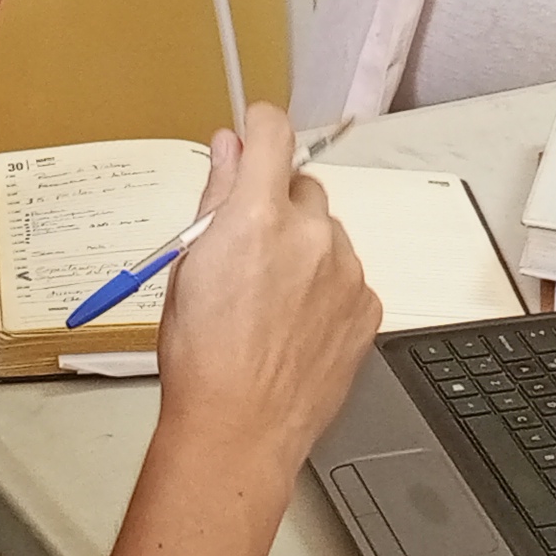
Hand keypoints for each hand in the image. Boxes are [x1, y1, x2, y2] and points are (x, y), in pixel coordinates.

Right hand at [155, 105, 383, 468]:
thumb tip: (228, 149)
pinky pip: (347, 276)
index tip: (254, 131)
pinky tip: (294, 322)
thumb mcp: (188, 266)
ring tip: (269, 300)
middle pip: (303, 188)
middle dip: (278, 204)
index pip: (274, 134)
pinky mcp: (367, 307)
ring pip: (328, 234)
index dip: (260, 126)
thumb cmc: (201, 357)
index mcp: (259, 216)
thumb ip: (216, 196)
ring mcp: (347, 272)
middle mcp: (313, 235)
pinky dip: (325, 287)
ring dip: (304, 249)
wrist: (239, 428)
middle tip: (247, 248)